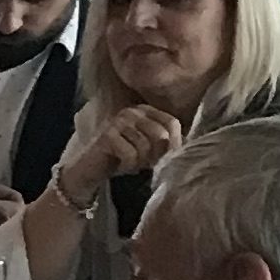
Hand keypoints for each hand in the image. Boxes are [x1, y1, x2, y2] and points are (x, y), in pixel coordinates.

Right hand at [59, 105, 180, 208]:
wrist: (91, 168)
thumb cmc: (123, 158)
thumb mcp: (149, 147)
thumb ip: (166, 141)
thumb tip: (188, 145)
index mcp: (145, 110)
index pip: (172, 123)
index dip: (174, 144)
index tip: (164, 158)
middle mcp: (132, 111)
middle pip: (161, 134)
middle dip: (156, 155)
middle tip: (146, 163)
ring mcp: (118, 121)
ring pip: (145, 146)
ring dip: (141, 162)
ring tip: (132, 163)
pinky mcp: (106, 135)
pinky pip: (130, 154)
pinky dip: (129, 165)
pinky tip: (122, 165)